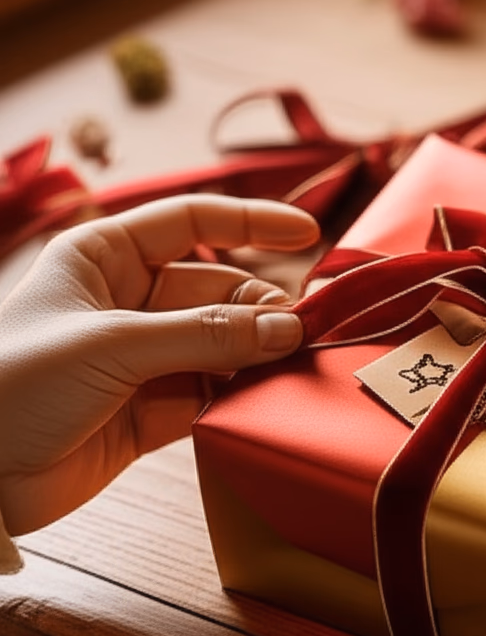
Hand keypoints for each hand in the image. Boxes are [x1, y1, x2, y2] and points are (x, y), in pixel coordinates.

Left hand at [0, 195, 318, 534]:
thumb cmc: (12, 385)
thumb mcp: (113, 344)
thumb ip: (206, 336)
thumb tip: (288, 328)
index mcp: (104, 258)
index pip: (190, 222)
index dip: (251, 223)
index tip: (307, 233)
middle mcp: (128, 303)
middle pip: (218, 292)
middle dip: (262, 309)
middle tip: (301, 334)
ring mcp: (143, 359)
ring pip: (223, 346)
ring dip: (259, 357)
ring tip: (293, 369)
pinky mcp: (152, 413)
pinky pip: (213, 396)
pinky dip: (240, 399)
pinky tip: (263, 402)